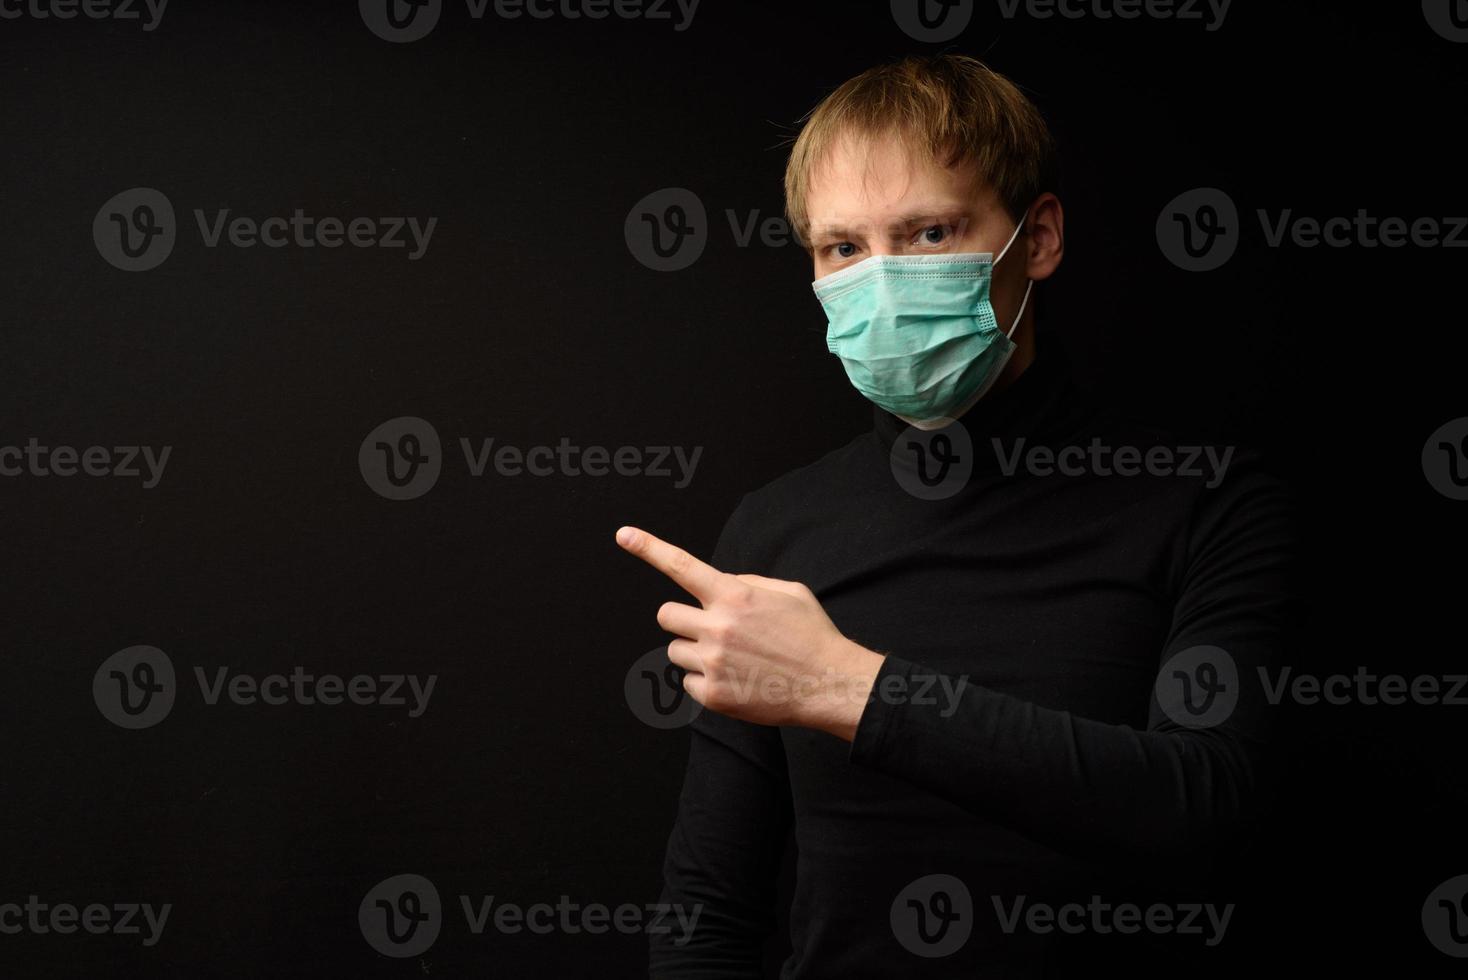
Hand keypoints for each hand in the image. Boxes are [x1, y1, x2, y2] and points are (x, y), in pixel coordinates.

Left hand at [616, 525, 884, 739]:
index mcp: (734, 595)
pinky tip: (738, 679)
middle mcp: (717, 627)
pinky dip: (706, 680)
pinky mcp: (712, 694)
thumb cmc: (811, 634)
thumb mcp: (788, 591)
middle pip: (666, 615)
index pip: (681, 565)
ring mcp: (712, 662)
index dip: (649, 548)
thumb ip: (747, 583)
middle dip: (684, 619)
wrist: (828, 684)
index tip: (624, 535)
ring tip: (733, 658)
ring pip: (675, 650)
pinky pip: (688, 681)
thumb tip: (720, 584)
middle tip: (710, 628)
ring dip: (695, 651)